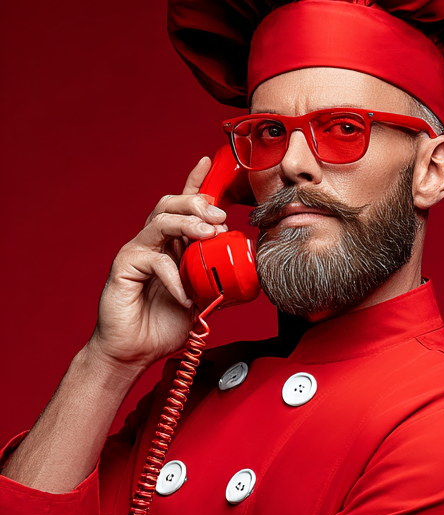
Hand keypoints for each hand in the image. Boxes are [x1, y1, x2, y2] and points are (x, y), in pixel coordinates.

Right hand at [85, 157, 227, 374]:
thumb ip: (221, 280)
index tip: (210, 162)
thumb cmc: (164, 326)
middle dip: (197, 203)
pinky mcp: (124, 267)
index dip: (195, 183)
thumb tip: (247, 263)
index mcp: (172, 245)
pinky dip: (175, 275)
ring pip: (160, 221)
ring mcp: (137, 252)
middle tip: (221, 217)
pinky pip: (153, 259)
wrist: (133, 352)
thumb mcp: (204, 300)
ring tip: (208, 236)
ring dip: (188, 224)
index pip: (184, 207)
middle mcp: (153, 243)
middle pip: (171, 204)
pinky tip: (186, 294)